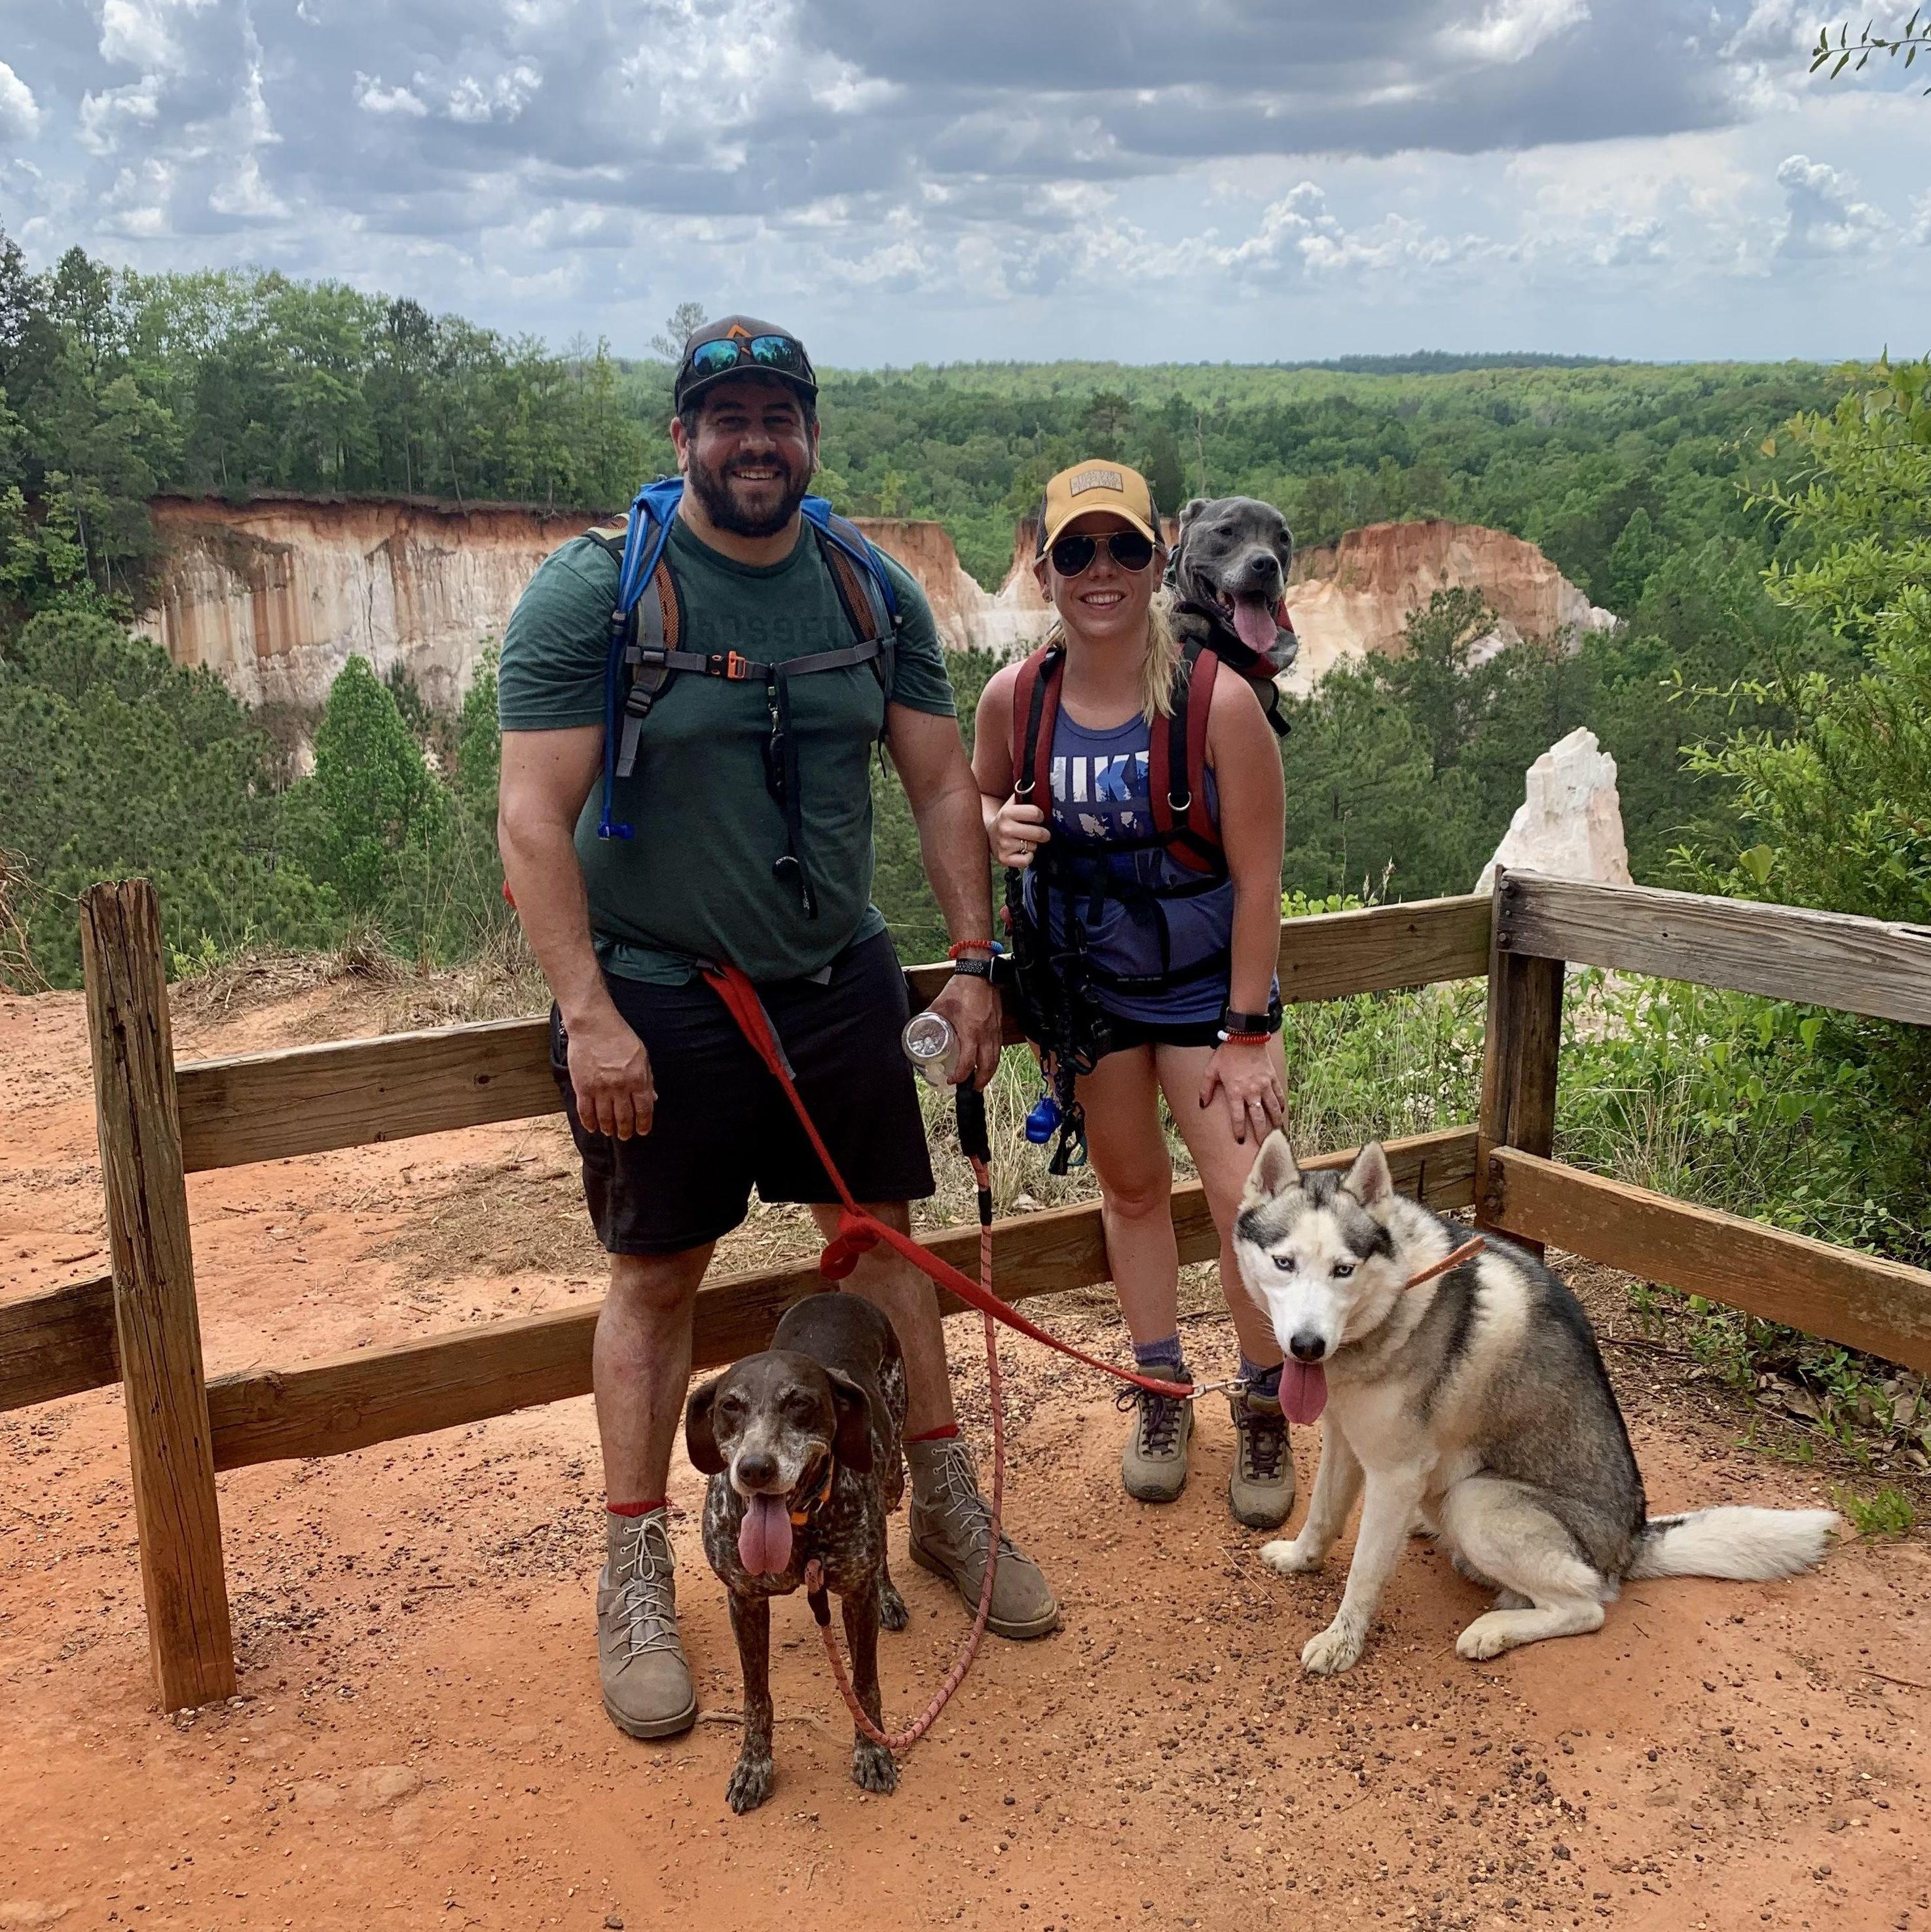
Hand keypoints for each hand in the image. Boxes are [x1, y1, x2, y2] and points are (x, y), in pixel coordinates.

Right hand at [563, 1002, 655, 1139]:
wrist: (594, 1025)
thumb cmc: (620, 1037)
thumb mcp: (642, 1056)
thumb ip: (647, 1079)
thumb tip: (652, 1099)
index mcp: (638, 1079)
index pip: (644, 1110)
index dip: (644, 1124)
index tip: (642, 1131)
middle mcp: (620, 1087)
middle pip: (624, 1118)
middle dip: (625, 1130)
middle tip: (625, 1136)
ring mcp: (600, 1088)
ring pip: (605, 1118)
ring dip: (609, 1128)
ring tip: (610, 1131)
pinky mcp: (582, 1087)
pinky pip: (585, 1111)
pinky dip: (589, 1122)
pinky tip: (593, 1127)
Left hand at [926, 971, 1003, 1091]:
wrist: (979, 973)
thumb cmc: (960, 988)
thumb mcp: (940, 1006)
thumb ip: (930, 1020)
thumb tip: (919, 1031)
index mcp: (971, 1031)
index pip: (968, 1062)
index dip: (960, 1075)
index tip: (953, 1080)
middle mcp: (986, 1034)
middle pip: (988, 1066)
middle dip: (980, 1081)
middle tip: (971, 1088)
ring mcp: (994, 1030)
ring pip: (996, 1058)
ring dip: (989, 1072)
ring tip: (980, 1080)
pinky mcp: (998, 1026)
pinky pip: (999, 1048)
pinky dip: (994, 1059)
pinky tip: (987, 1061)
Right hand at [991, 795, 1050, 870]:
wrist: (988, 834)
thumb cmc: (1007, 818)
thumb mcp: (1012, 804)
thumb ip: (1024, 794)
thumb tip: (1039, 782)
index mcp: (1007, 813)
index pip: (1036, 813)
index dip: (1040, 816)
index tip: (1037, 818)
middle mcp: (1004, 828)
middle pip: (1038, 833)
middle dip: (1043, 834)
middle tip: (1040, 833)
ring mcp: (1003, 845)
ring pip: (1033, 847)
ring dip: (1033, 845)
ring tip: (1024, 841)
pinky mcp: (1004, 859)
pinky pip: (1027, 860)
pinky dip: (1028, 857)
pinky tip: (1021, 851)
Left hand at [1198, 1038, 1284, 1145]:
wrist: (1245, 1037)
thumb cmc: (1226, 1055)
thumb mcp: (1211, 1071)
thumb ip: (1205, 1089)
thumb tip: (1202, 1105)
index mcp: (1235, 1092)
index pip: (1238, 1117)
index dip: (1239, 1130)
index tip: (1240, 1140)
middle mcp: (1251, 1092)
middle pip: (1258, 1118)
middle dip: (1260, 1134)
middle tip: (1263, 1145)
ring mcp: (1264, 1086)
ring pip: (1272, 1109)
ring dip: (1274, 1122)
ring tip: (1276, 1133)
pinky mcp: (1272, 1079)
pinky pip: (1278, 1096)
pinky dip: (1281, 1105)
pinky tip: (1281, 1112)